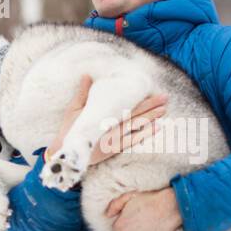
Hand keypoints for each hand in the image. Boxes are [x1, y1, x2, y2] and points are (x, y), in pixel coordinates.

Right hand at [47, 76, 167, 167]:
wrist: (65, 156)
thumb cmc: (68, 131)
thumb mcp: (72, 111)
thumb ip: (82, 94)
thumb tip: (87, 75)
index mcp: (103, 116)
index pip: (127, 106)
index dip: (141, 99)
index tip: (154, 92)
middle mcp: (112, 127)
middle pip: (135, 114)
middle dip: (151, 106)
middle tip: (165, 98)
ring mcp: (115, 139)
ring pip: (137, 126)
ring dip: (151, 118)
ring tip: (164, 110)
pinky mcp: (114, 149)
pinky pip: (133, 141)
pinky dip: (145, 134)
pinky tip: (156, 128)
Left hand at [105, 187, 181, 230]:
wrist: (169, 207)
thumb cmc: (149, 200)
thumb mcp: (128, 196)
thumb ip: (114, 205)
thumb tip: (107, 215)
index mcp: (119, 226)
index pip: (119, 227)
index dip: (127, 220)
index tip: (135, 215)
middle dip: (132, 228)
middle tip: (143, 219)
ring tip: (149, 224)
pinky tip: (153, 230)